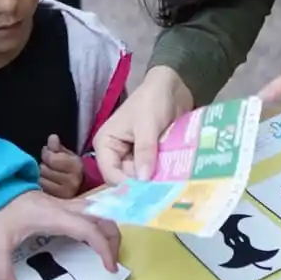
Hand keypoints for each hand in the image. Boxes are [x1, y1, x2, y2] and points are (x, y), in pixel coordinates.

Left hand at [0, 190, 120, 279]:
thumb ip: (3, 272)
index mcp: (54, 217)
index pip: (90, 230)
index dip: (104, 249)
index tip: (109, 269)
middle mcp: (65, 208)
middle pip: (102, 217)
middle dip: (114, 240)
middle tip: (111, 263)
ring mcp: (64, 205)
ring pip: (98, 212)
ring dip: (107, 231)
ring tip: (105, 254)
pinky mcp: (60, 206)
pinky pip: (88, 213)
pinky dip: (97, 226)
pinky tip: (90, 243)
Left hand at [39, 135, 83, 198]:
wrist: (80, 187)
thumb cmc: (70, 168)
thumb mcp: (66, 154)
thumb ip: (57, 146)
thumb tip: (52, 138)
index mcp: (77, 167)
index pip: (51, 159)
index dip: (47, 153)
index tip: (49, 153)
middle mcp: (73, 182)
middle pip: (44, 169)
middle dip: (44, 165)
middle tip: (48, 165)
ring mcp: (65, 194)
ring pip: (41, 180)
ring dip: (41, 176)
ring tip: (47, 174)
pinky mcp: (58, 202)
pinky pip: (41, 190)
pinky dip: (40, 185)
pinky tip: (46, 183)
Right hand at [92, 66, 192, 183]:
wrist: (172, 86)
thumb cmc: (152, 100)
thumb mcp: (147, 125)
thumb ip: (144, 151)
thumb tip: (143, 179)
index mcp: (106, 144)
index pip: (110, 174)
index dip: (127, 185)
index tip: (148, 192)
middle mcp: (115, 153)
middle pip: (125, 179)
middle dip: (143, 184)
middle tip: (164, 191)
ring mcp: (132, 156)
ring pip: (140, 178)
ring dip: (155, 180)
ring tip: (172, 185)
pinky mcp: (147, 157)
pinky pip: (152, 172)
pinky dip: (161, 175)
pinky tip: (174, 179)